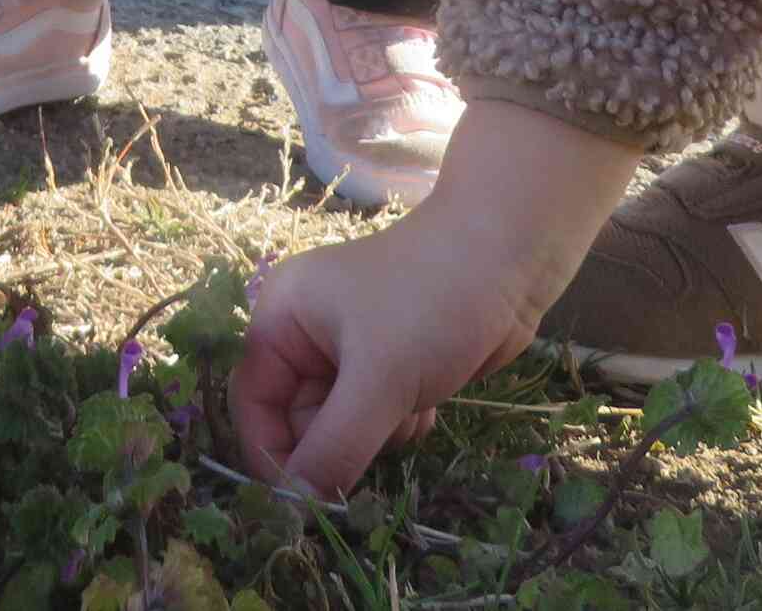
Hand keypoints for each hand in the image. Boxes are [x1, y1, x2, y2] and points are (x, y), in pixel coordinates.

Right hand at [232, 103, 642, 496]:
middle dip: (340, 439)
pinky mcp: (389, 364)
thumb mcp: (378, 380)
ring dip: (377, 435)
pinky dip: (399, 423)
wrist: (509, 258)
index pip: (251, 403)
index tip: (305, 500)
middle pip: (297, 421)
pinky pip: (375, 420)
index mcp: (281, 317)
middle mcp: (306, 333)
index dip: (272, 454)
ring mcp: (350, 350)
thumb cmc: (431, 303)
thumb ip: (333, 447)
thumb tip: (298, 504)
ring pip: (340, 427)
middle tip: (380, 431)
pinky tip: (429, 401)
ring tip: (410, 406)